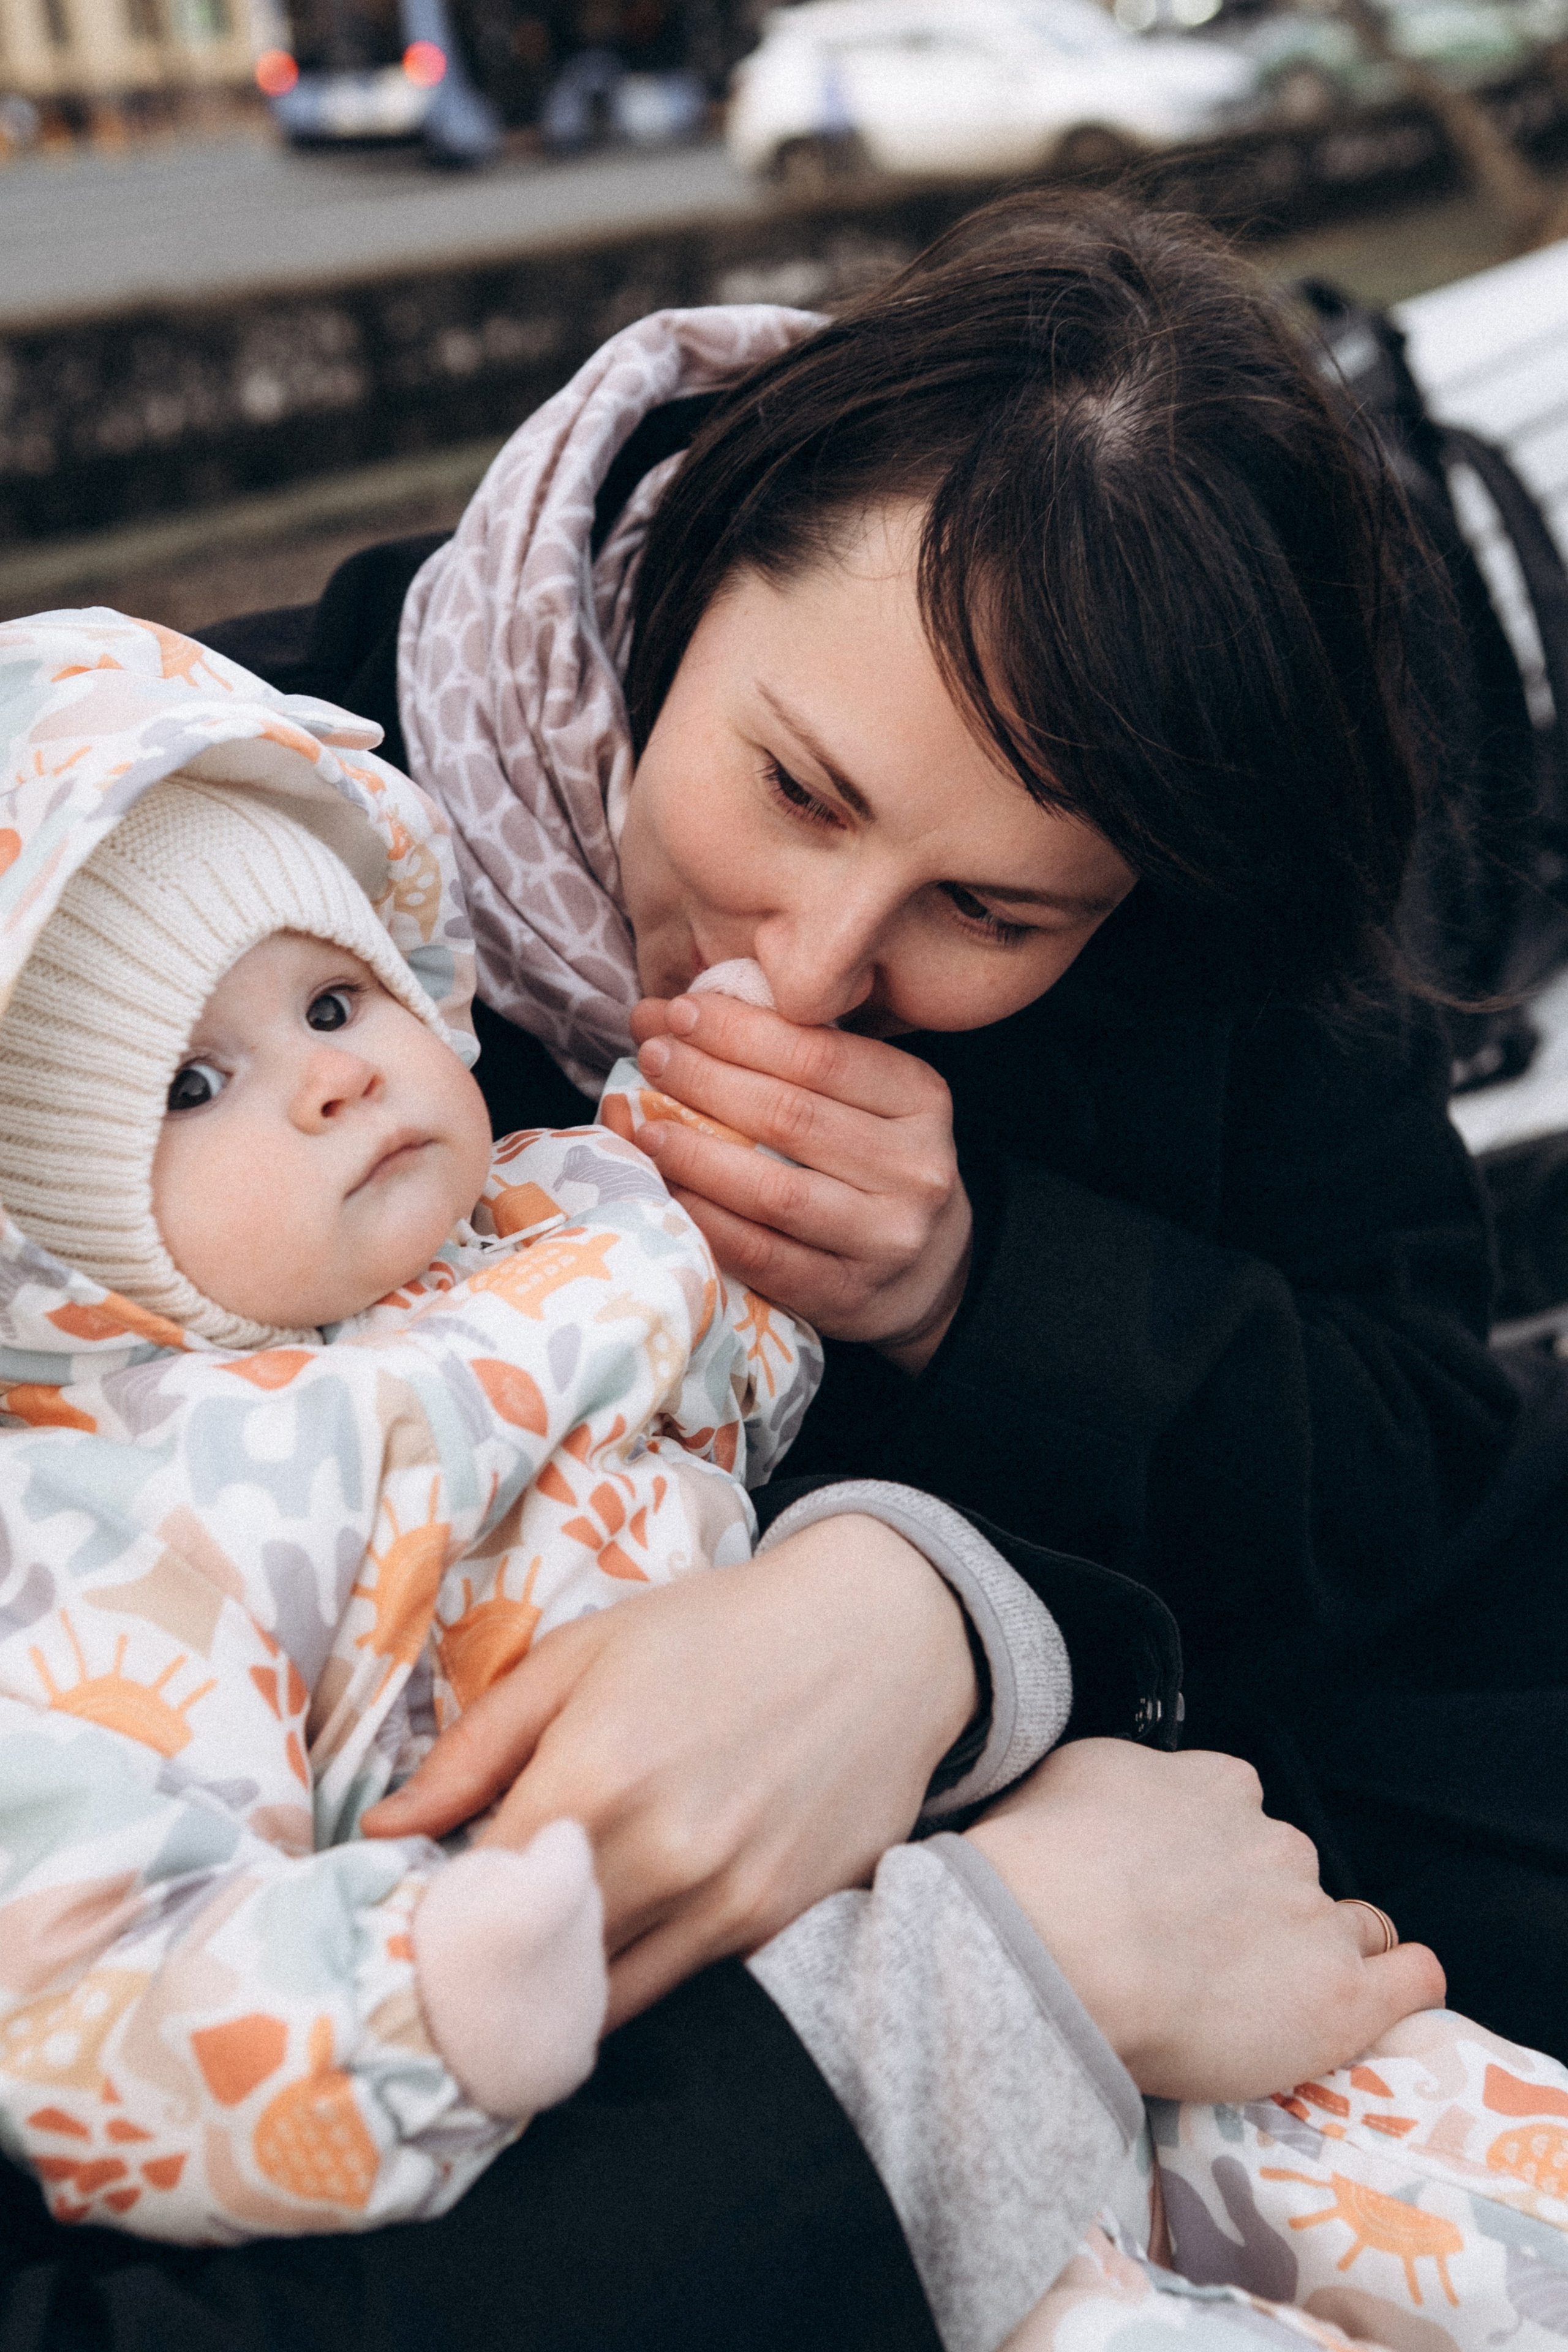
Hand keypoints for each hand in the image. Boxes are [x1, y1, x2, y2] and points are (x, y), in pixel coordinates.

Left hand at [363, 1516, 974, 2028]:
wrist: (879, 1637)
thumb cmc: (717, 1630)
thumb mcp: (582, 1654)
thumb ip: (476, 1748)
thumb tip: (381, 1831)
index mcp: (590, 1778)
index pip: (470, 1901)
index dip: (430, 1911)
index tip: (415, 1902)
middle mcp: (656, 1856)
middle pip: (527, 1962)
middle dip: (484, 1956)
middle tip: (463, 1931)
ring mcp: (722, 1902)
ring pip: (596, 2001)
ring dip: (550, 1985)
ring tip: (531, 1944)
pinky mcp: (773, 1925)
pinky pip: (671, 1988)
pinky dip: (627, 1980)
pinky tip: (612, 1936)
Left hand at [629, 993, 970, 1370]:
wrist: (922, 1274)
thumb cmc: (870, 1167)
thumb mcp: (862, 1099)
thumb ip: (791, 1056)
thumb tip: (677, 1012)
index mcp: (921, 1099)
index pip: (820, 1054)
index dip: (740, 1030)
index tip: (679, 1011)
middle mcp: (915, 1167)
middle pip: (791, 1115)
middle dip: (706, 1079)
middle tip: (651, 1056)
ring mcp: (886, 1237)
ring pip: (775, 1189)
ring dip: (697, 1153)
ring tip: (646, 1125)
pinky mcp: (848, 1294)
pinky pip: (762, 1254)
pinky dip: (707, 1220)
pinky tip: (668, 1191)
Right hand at [966, 1741, 1445, 2101]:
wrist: (1053, 1950)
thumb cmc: (1038, 1869)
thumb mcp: (1065, 1779)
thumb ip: (1119, 1784)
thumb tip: (1118, 1801)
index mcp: (1216, 1787)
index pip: (1243, 1810)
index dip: (1219, 1853)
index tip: (1189, 1888)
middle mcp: (1273, 1841)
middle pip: (1293, 1870)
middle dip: (1265, 1906)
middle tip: (1208, 1955)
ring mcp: (1312, 1916)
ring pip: (1354, 1926)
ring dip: (1328, 1950)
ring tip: (1282, 1994)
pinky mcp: (1341, 1995)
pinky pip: (1410, 1977)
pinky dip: (1406, 1983)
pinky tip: (1393, 1996)